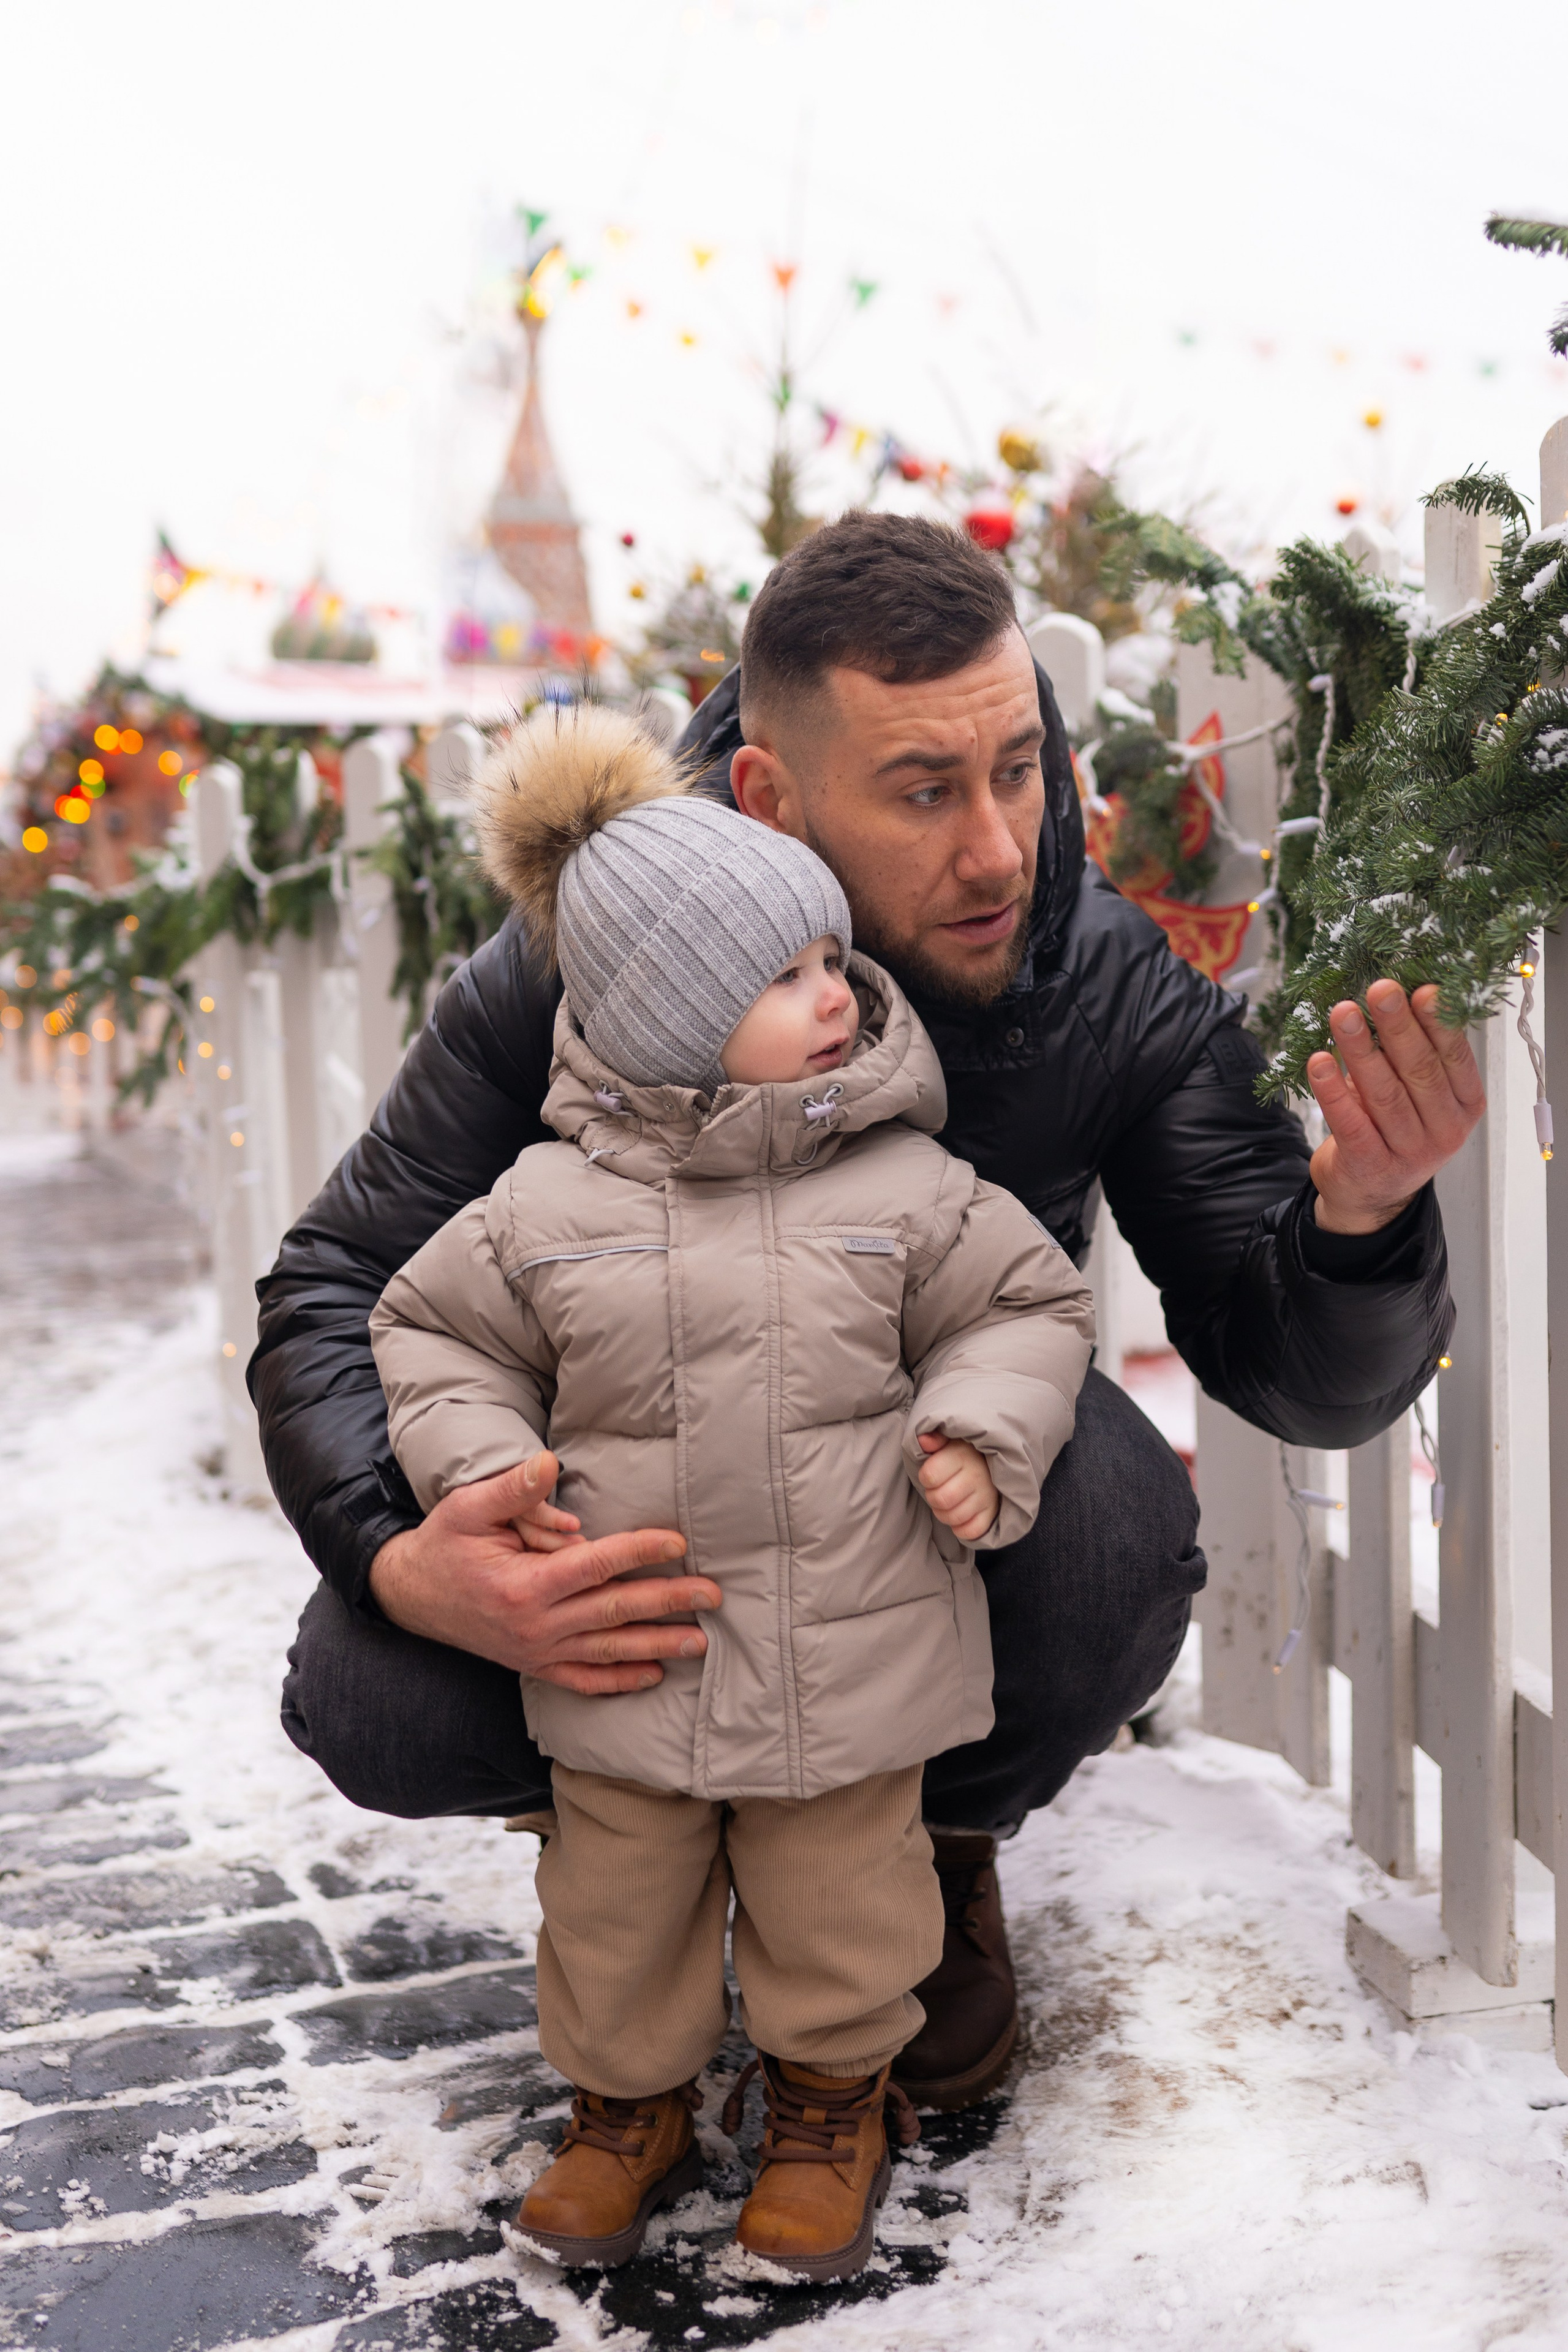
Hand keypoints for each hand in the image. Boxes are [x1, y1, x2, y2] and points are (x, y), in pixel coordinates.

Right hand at [368, 1451, 720, 1694]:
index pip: (595, 1566)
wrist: (411, 1596)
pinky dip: (619, 1681)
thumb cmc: (444, 1544)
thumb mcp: (467, 1508)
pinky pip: (583, 1680)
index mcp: (522, 1585)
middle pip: (613, 1612)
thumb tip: (550, 1462)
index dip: (639, 1551)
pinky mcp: (534, 1665)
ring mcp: (536, 1651)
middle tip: (712, 1594)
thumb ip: (512, 1489)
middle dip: (667, 1602)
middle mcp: (534, 1626)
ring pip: (607, 1650)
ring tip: (700, 1640)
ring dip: (657, 1646)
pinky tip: (654, 1675)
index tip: (678, 1541)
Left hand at [917, 1430, 998, 1542]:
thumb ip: (934, 1438)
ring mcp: (987, 1496)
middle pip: (941, 1500)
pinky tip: (959, 1514)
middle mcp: (977, 1475)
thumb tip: (923, 1440)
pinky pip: (970, 1531)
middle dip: (933, 1497)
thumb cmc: (962, 1452)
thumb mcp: (948, 1439)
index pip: (929, 1476)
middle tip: (938, 1490)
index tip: (931, 1474)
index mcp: (962, 1455)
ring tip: (947, 1502)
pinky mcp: (993, 1513)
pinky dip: (960, 1528)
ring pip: (954, 1517)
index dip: (925, 1478)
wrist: (992, 1462)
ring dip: (944, 1513)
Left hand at [1306, 979, 1485, 1235]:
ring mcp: (1410, 1153)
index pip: (1455, 1058)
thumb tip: (1398, 991)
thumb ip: (1414, 1050)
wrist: (1370, 1193)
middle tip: (1380, 989)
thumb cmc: (1393, 1126)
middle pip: (1420, 1070)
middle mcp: (1445, 1130)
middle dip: (1398, 1026)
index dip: (1439, 1023)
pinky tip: (1317, 1062)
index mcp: (1465, 1103)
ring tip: (1342, 1014)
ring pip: (1384, 1093)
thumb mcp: (1416, 1090)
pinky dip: (1332, 1091)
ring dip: (1360, 1049)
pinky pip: (1350, 1123)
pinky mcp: (1371, 1166)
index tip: (1423, 989)